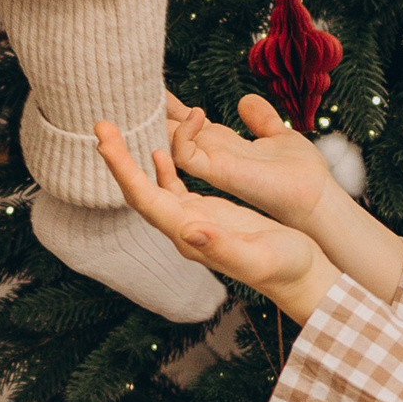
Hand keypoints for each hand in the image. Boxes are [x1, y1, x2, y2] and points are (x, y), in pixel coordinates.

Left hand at [96, 121, 334, 319]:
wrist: (301, 277)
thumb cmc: (285, 268)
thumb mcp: (257, 257)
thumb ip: (221, 247)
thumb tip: (186, 228)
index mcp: (190, 235)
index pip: (146, 198)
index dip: (123, 169)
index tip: (104, 141)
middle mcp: (184, 229)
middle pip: (140, 190)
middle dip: (118, 158)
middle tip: (101, 124)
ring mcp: (194, 222)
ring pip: (153, 186)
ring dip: (134, 160)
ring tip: (119, 131)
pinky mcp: (207, 216)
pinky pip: (174, 188)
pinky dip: (164, 167)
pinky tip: (161, 151)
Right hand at [163, 93, 334, 229]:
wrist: (316, 194)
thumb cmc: (301, 172)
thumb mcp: (278, 135)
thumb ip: (261, 119)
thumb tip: (245, 100)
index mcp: (223, 145)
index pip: (186, 123)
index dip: (170, 106)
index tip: (152, 86)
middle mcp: (212, 155)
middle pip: (170, 132)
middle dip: (150, 114)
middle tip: (130, 92)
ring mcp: (212, 166)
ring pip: (168, 145)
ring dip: (158, 123)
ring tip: (149, 99)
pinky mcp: (218, 174)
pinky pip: (185, 156)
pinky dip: (181, 136)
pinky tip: (193, 116)